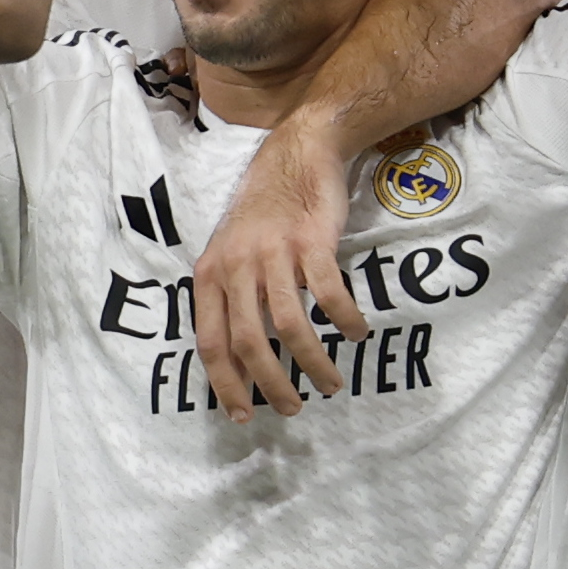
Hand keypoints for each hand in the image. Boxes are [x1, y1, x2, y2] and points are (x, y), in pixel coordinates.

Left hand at [193, 120, 359, 422]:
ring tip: (330, 383)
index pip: (211, 342)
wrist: (295, 153)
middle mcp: (237, 265)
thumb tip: (239, 362)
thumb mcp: (231, 254)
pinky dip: (344, 320)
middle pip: (250, 342)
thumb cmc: (262, 212)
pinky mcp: (311, 240)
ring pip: (290, 324)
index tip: (244, 415)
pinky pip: (328, 292)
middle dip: (271, 384)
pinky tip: (356, 332)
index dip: (226, 384)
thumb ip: (231, 300)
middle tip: (293, 407)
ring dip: (313, 362)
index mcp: (210, 274)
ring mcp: (274, 252)